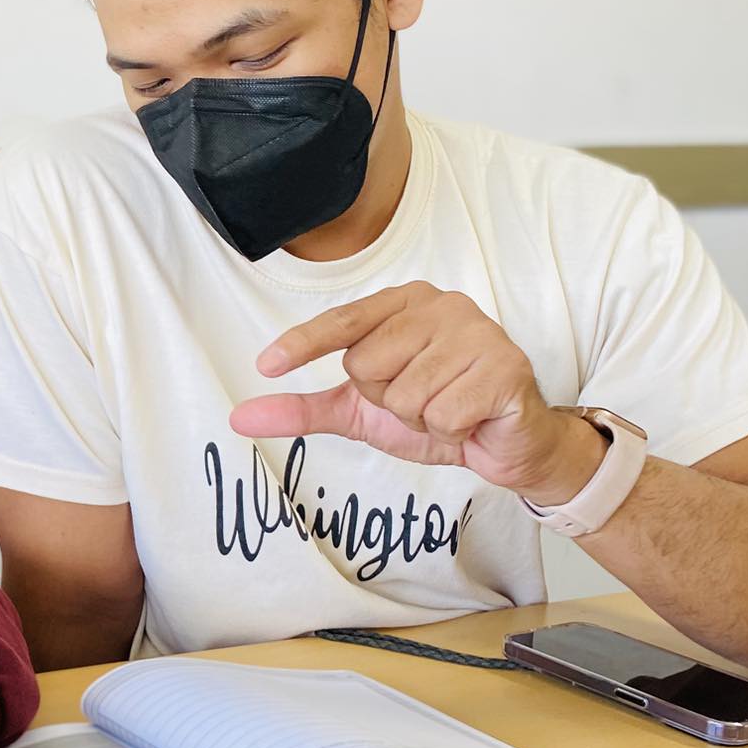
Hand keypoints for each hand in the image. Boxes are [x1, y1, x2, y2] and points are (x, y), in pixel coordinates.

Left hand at [227, 281, 607, 501]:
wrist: (508, 444)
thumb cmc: (439, 411)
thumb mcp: (363, 412)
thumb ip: (304, 410)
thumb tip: (239, 417)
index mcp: (406, 303)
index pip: (342, 323)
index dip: (303, 345)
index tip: (266, 364)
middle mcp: (441, 305)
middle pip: (366, 365)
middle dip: (387, 399)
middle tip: (423, 399)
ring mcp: (477, 331)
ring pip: (404, 394)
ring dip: (421, 418)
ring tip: (448, 408)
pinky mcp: (506, 367)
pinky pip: (442, 414)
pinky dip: (450, 429)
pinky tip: (471, 417)